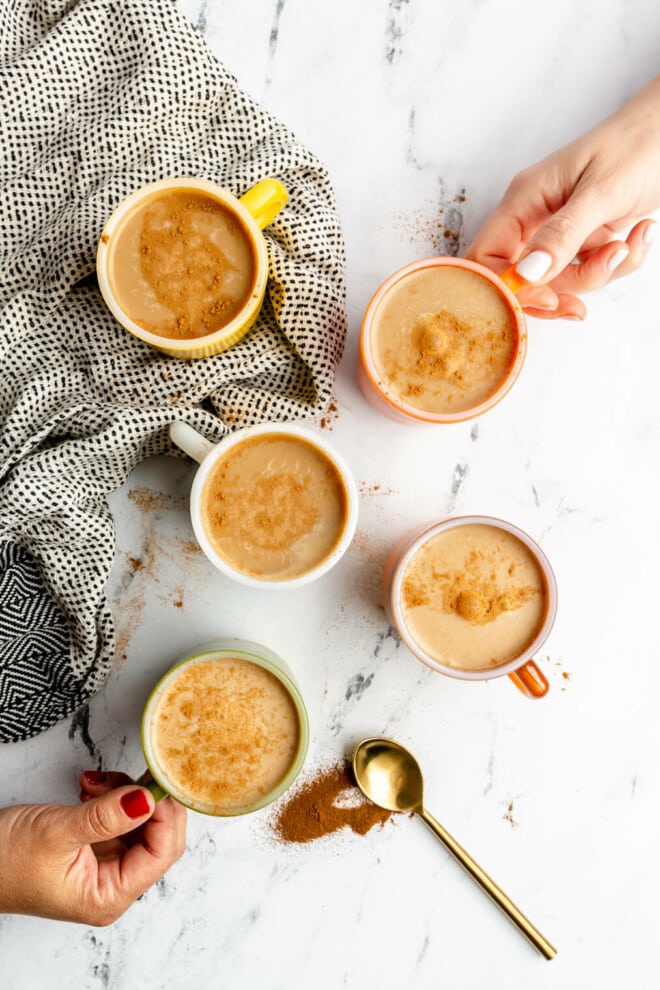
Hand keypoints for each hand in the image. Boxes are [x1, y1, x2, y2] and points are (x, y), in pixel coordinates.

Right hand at [0, 771, 185, 924]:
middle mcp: (113, 884)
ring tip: (96, 783)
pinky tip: (91, 788)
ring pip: (141, 821)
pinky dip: (112, 796)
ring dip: (125, 793)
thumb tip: (147, 799)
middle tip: (133, 774)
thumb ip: (106, 817)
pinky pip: (120, 815)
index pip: (161, 853)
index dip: (165, 815)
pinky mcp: (96, 845)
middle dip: (145, 800)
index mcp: (108, 896)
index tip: (156, 782)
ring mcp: (106, 864)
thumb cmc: (3, 861)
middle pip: (158, 837)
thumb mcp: (57, 833)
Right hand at [467, 75, 659, 318]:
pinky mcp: (586, 240)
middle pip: (523, 280)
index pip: (486, 257)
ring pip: (562, 281)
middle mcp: (535, 218)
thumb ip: (562, 234)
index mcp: (524, 200)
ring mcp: (561, 231)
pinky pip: (591, 272)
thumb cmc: (638, 144)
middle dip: (560, 291)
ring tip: (627, 245)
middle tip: (585, 295)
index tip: (543, 298)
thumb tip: (526, 274)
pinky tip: (637, 235)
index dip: (505, 287)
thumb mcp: (600, 192)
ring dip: (599, 274)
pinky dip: (618, 264)